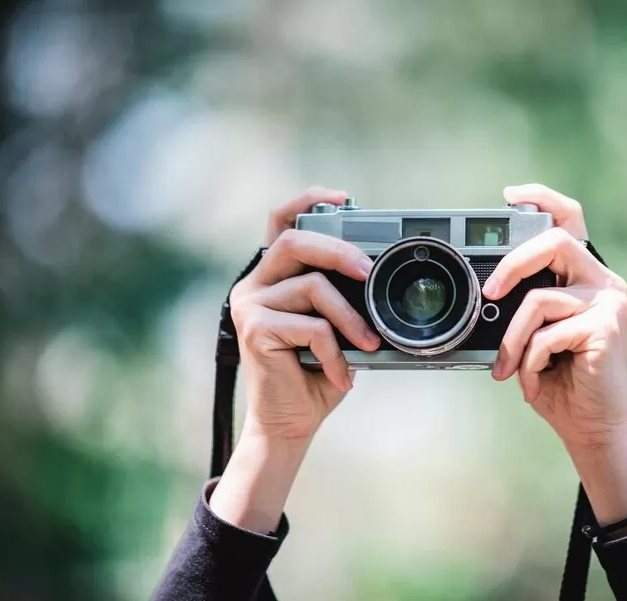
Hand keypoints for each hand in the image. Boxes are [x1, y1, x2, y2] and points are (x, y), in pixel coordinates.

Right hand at [231, 188, 380, 441]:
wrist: (290, 422)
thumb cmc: (315, 373)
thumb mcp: (335, 327)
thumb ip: (343, 296)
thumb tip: (376, 273)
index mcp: (273, 277)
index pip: (281, 222)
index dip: (309, 200)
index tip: (344, 197)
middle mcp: (255, 285)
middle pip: (294, 242)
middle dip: (338, 250)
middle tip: (368, 273)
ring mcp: (250, 305)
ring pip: (312, 288)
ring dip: (350, 317)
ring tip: (367, 345)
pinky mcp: (254, 331)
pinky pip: (311, 327)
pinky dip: (336, 352)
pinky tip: (341, 374)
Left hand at [489, 183, 626, 525]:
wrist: (590, 428)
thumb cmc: (559, 381)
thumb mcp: (532, 334)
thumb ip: (521, 304)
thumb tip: (484, 289)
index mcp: (584, 276)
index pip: (569, 220)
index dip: (542, 199)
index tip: (510, 195)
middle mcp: (603, 281)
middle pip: (555, 241)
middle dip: (513, 263)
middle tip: (489, 293)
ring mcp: (609, 302)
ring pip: (539, 299)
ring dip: (513, 340)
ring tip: (508, 368)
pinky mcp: (607, 328)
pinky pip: (547, 334)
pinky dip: (529, 362)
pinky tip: (532, 382)